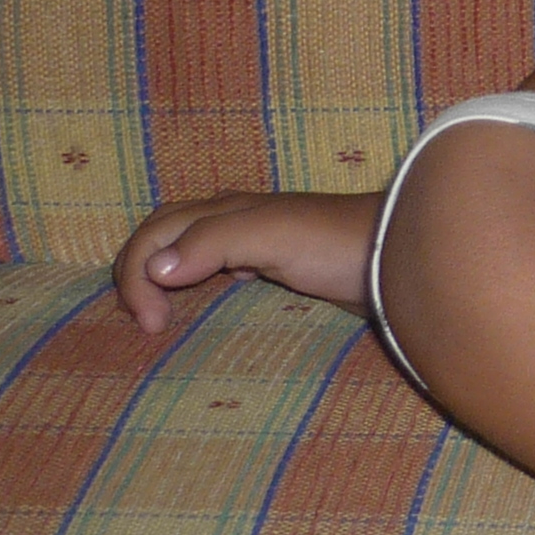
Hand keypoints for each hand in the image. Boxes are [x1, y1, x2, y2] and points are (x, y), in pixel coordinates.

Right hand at [113, 189, 383, 334]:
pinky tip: (213, 288)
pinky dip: (199, 274)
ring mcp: (259, 236)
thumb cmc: (336, 243)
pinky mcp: (281, 258)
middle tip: (145, 322)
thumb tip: (155, 268)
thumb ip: (213, 242)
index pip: (154, 231)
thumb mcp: (271, 236)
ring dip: (163, 272)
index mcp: (225, 209)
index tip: (149, 324)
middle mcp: (235, 217)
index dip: (136, 274)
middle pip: (165, 233)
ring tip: (159, 312)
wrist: (399, 252)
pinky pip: (222, 259)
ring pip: (189, 244)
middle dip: (139, 270)